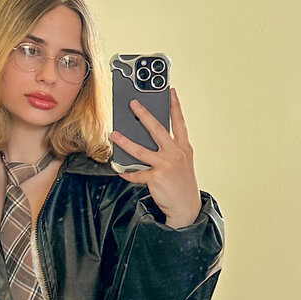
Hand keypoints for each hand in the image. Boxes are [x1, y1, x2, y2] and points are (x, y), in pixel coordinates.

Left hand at [110, 87, 201, 227]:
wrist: (187, 207)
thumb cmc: (183, 183)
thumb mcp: (183, 162)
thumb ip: (171, 148)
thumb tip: (151, 139)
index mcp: (183, 148)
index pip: (179, 122)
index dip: (175, 106)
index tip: (171, 92)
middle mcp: (175, 154)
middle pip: (157, 130)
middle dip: (143, 115)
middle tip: (133, 104)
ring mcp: (165, 165)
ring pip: (140, 150)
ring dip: (124, 142)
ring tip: (113, 135)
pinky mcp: (156, 178)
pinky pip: (137, 174)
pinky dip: (128, 173)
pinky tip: (121, 171)